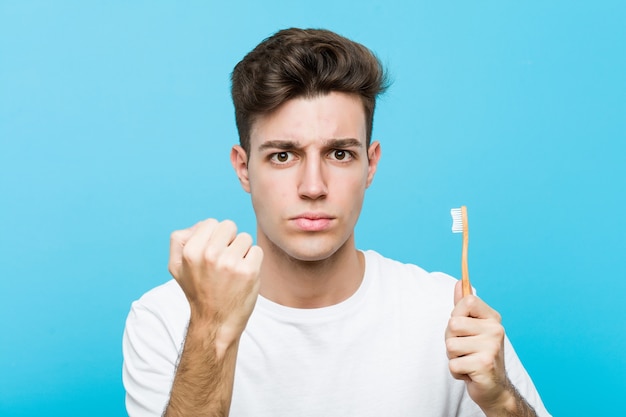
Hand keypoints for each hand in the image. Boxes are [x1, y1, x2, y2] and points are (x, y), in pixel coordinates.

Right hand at [168, 219, 263, 348]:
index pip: (210, 222)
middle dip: (229, 241)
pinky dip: (253, 261)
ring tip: (232, 271)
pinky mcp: (249, 271)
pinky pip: (256, 251)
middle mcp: (209, 255)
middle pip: (229, 226)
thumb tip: (201, 224)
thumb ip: (180, 239)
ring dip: (242, 252)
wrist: (216, 322)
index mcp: (190, 251)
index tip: (212, 254)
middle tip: (223, 262)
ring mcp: (230, 263)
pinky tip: (243, 276)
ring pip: (244, 238)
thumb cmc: (198, 291)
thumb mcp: (176, 266)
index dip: (214, 236)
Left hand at [445, 280, 508, 410]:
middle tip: (465, 350)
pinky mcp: (484, 365)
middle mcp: (495, 330)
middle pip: (452, 324)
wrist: (494, 388)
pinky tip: (469, 373)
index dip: (456, 314)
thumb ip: (464, 305)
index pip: (466, 301)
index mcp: (492, 318)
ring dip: (453, 357)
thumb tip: (459, 282)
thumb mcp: (472, 327)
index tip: (464, 328)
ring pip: (450, 345)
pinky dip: (456, 372)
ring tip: (467, 361)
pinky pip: (453, 364)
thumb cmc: (478, 354)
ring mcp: (491, 347)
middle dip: (451, 340)